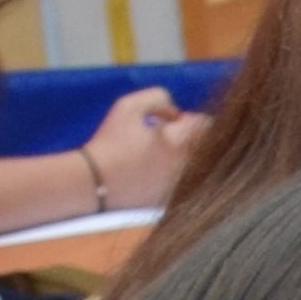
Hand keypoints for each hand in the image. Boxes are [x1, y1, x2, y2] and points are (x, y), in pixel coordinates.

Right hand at [90, 86, 205, 208]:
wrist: (95, 182)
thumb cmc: (110, 143)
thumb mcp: (128, 107)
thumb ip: (157, 99)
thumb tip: (175, 111)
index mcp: (179, 143)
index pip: (205, 125)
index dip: (189, 119)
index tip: (173, 121)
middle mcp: (187, 166)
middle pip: (205, 145)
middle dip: (189, 137)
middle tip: (164, 137)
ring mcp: (182, 186)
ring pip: (197, 164)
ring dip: (183, 156)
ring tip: (158, 154)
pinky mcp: (174, 200)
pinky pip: (187, 183)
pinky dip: (176, 174)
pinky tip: (155, 171)